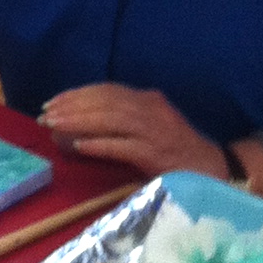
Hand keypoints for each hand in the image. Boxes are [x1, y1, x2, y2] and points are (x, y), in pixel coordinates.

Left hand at [40, 83, 226, 178]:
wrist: (216, 171)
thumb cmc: (178, 153)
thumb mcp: (150, 128)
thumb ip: (122, 122)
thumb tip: (79, 125)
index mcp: (149, 100)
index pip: (107, 90)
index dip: (78, 94)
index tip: (53, 102)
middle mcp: (152, 110)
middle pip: (105, 102)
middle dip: (72, 107)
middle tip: (46, 114)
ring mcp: (156, 132)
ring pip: (110, 120)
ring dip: (79, 122)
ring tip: (55, 126)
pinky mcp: (157, 155)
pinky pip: (122, 146)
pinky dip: (98, 144)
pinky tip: (79, 145)